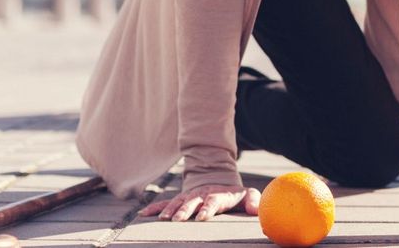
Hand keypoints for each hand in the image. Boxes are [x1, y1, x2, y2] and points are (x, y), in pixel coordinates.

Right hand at [139, 184, 259, 221]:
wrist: (217, 179)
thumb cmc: (233, 193)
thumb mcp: (246, 193)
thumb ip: (253, 200)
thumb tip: (256, 211)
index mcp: (217, 194)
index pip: (213, 201)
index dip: (207, 208)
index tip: (202, 217)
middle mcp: (201, 195)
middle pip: (192, 202)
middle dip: (184, 211)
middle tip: (177, 220)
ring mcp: (189, 196)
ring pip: (177, 202)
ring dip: (168, 210)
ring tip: (161, 218)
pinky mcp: (179, 199)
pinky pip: (165, 203)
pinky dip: (154, 208)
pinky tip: (143, 214)